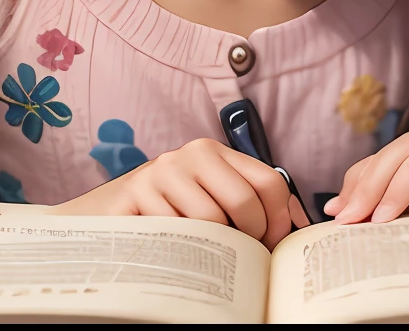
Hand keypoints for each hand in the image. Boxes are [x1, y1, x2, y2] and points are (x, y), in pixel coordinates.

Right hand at [50, 138, 308, 248]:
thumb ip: (252, 203)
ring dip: (214, 247)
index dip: (280, 218)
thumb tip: (301, 226)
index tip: (275, 244)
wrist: (107, 214)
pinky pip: (176, 232)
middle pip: (243, 200)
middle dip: (251, 237)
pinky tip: (177, 249)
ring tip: (206, 253)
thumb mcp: (211, 197)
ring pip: (210, 221)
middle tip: (243, 256)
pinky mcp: (136, 194)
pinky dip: (183, 249)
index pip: (268, 181)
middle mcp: (188, 154)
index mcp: (214, 151)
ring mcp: (161, 172)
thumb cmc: (169, 210)